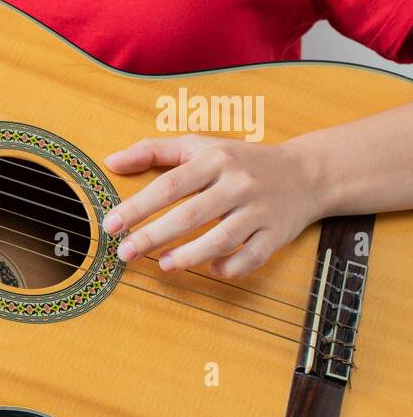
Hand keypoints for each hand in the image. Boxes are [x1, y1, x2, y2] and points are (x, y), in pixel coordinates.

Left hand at [101, 134, 322, 277]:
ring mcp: (259, 210)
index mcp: (215, 160)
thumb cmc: (240, 161)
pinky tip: (212, 270)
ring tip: (164, 265)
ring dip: (190, 255)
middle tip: (125, 253)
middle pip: (190, 214)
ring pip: (222, 238)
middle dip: (154, 236)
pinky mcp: (277, 233)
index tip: (111, 224)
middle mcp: (238, 184)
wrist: (306, 172)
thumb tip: (111, 162)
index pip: (170, 185)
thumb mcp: (199, 146)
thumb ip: (153, 151)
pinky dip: (231, 267)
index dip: (138, 207)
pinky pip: (253, 256)